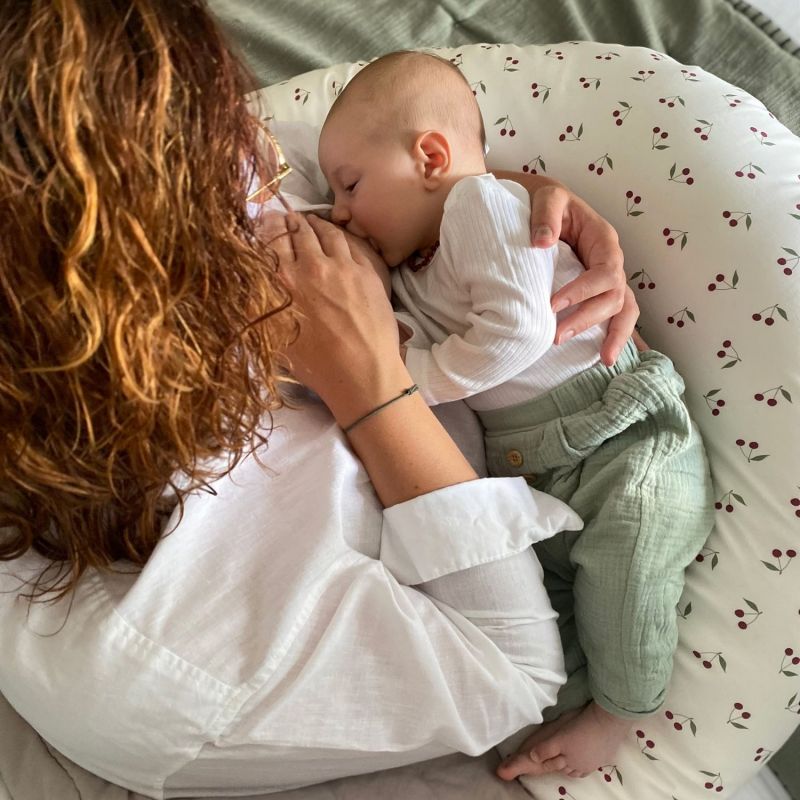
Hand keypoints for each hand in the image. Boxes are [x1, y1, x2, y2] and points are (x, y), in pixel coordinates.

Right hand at [264, 212, 409, 423]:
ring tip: (313, 223)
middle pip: (299, 230)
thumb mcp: (273, 336)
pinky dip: (340, 238)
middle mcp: (311, 265)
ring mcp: (343, 266)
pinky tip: (339, 240)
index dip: (269, 225)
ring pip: (328, 233)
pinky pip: (351, 245)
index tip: (268, 221)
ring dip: (317, 225)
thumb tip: (249, 283)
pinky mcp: (367, 272)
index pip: (272, 237)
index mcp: (282, 280)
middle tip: (290, 219)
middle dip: (292, 222)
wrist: (362, 373)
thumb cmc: (314, 365)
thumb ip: (259, 304)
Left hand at [493, 171, 638, 365]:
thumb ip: (546, 216)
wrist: (546, 207)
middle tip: (557, 336)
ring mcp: (609, 279)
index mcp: (604, 241)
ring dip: (614, 335)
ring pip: (624, 310)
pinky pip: (616, 315)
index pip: (604, 272)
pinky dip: (617, 335)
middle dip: (589, 319)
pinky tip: (607, 357)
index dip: (582, 291)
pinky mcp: (599, 292)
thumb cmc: (548, 202)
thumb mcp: (548, 198)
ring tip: (604, 360)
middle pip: (614, 297)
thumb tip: (542, 242)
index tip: (553, 305)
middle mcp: (612, 262)